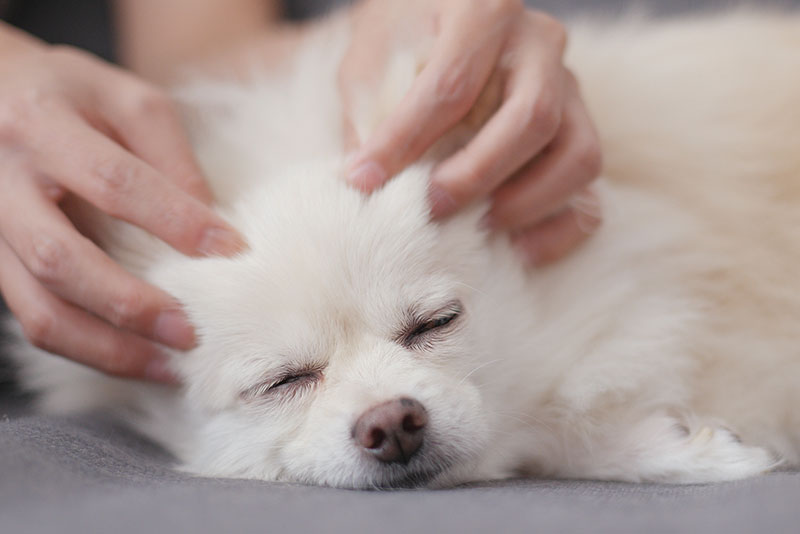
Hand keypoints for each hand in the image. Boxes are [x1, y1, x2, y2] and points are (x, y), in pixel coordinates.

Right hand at [0, 28, 245, 381]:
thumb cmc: (70, 94)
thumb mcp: (124, 99)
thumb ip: (168, 152)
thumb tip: (209, 220)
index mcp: (41, 125)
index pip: (113, 181)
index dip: (174, 220)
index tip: (230, 249)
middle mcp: (1, 182)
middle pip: (61, 258)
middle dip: (130, 304)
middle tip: (190, 332)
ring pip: (37, 307)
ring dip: (106, 348)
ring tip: (168, 367)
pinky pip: (32, 319)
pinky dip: (86, 348)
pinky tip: (135, 357)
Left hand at [340, 0, 602, 265]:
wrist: (443, 21)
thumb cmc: (406, 38)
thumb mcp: (374, 56)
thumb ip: (370, 109)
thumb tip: (366, 181)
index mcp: (486, 11)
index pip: (452, 86)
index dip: (405, 140)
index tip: (364, 179)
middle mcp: (540, 44)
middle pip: (532, 118)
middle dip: (477, 175)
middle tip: (430, 208)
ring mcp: (570, 87)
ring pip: (578, 156)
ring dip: (526, 204)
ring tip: (475, 229)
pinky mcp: (581, 128)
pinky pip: (591, 189)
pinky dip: (560, 228)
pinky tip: (516, 250)